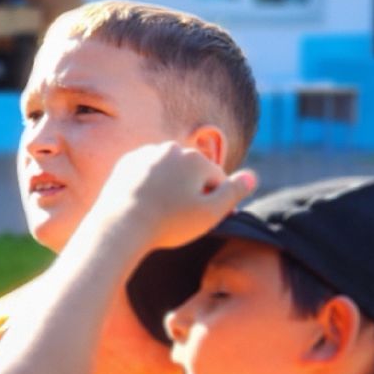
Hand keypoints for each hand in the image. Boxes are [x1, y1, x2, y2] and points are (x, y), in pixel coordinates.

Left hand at [83, 143, 256, 253]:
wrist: (121, 225)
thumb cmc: (169, 222)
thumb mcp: (211, 212)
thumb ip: (234, 192)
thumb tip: (252, 176)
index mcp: (195, 158)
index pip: (216, 180)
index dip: (214, 202)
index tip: (201, 220)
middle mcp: (171, 149)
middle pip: (191, 173)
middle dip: (191, 192)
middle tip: (179, 218)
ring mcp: (146, 154)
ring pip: (168, 172)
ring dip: (169, 187)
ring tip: (161, 212)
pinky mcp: (126, 163)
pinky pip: (146, 174)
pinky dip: (148, 186)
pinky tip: (144, 204)